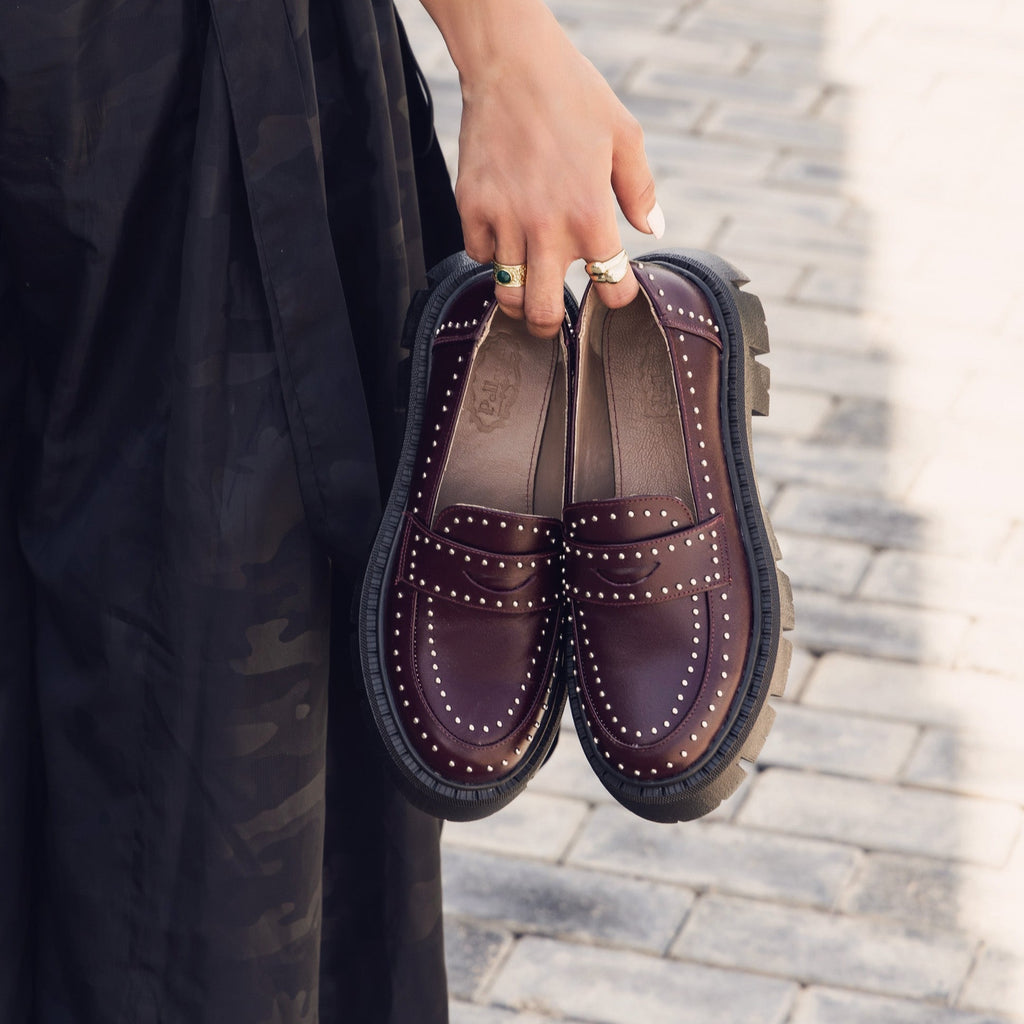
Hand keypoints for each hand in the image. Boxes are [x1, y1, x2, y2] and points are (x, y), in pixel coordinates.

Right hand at [420, 0, 662, 336]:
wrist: (512, 61)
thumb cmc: (573, 94)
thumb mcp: (624, 135)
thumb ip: (640, 189)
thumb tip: (652, 228)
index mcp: (592, 216)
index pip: (611, 289)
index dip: (617, 294)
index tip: (612, 286)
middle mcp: (547, 228)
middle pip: (543, 315)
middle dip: (550, 326)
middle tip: (552, 319)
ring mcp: (504, 221)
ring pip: (506, 295)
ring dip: (518, 295)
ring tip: (525, 285)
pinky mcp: (471, 208)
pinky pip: (477, 256)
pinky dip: (489, 254)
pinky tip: (502, 235)